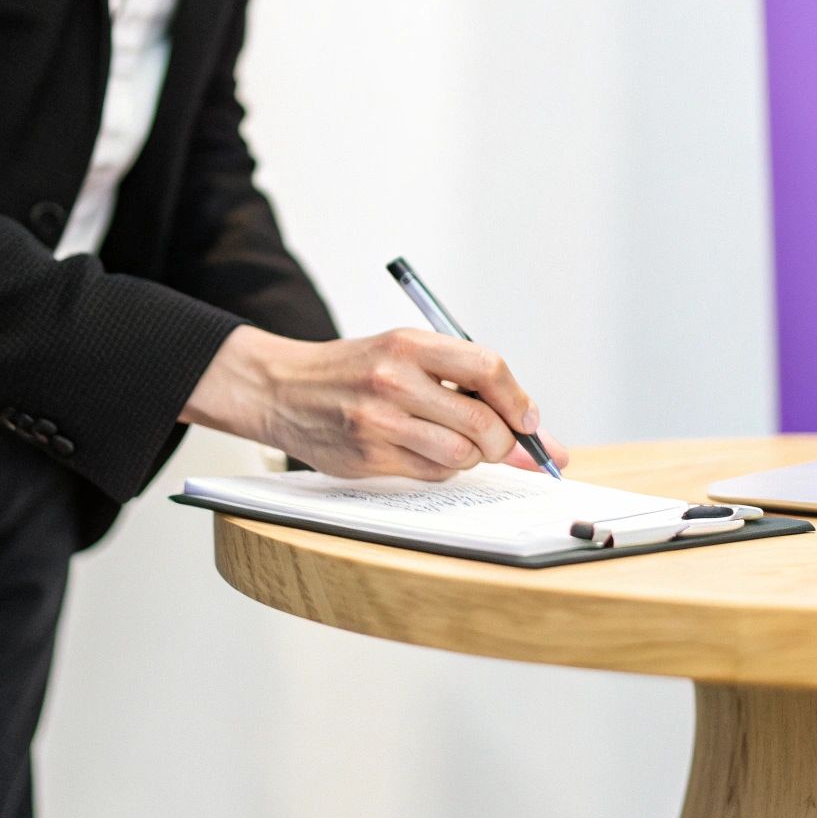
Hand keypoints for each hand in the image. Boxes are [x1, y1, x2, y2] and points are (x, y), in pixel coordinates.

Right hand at [182, 325, 567, 480]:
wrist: (282, 389)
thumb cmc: (355, 371)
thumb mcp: (405, 353)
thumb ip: (465, 382)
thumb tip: (534, 431)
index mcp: (410, 344)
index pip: (487, 368)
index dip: (518, 400)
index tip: (530, 420)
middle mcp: (395, 380)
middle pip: (481, 422)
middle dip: (504, 441)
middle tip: (503, 444)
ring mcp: (379, 421)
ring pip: (461, 454)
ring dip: (473, 458)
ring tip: (459, 444)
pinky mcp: (368, 456)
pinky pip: (432, 473)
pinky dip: (444, 468)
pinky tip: (427, 452)